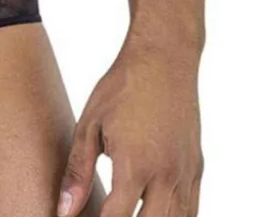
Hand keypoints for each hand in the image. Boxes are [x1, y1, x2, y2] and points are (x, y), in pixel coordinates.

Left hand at [57, 39, 202, 216]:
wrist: (163, 59)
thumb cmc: (121, 88)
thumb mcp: (89, 125)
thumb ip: (77, 172)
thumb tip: (63, 210)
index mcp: (135, 165)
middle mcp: (166, 176)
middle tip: (104, 216)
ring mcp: (186, 174)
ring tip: (127, 212)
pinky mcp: (197, 169)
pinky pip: (191, 211)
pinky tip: (152, 213)